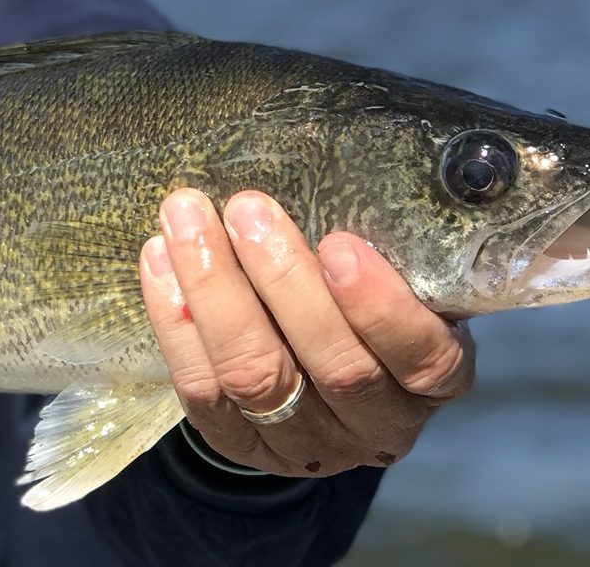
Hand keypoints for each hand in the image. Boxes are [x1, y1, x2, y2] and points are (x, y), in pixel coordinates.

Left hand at [138, 188, 473, 476]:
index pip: (422, 358)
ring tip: (188, 219)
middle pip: (332, 367)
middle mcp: (375, 424)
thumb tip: (358, 144)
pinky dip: (176, 322)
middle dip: (283, 281)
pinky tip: (159, 260)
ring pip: (257, 378)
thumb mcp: (394, 269)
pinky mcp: (240, 445)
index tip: (339, 244)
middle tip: (248, 209)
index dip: (379, 307)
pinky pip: (201, 390)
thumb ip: (387, 233)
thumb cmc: (359, 290)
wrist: (310, 368)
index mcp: (429, 381)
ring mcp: (305, 444)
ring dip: (216, 291)